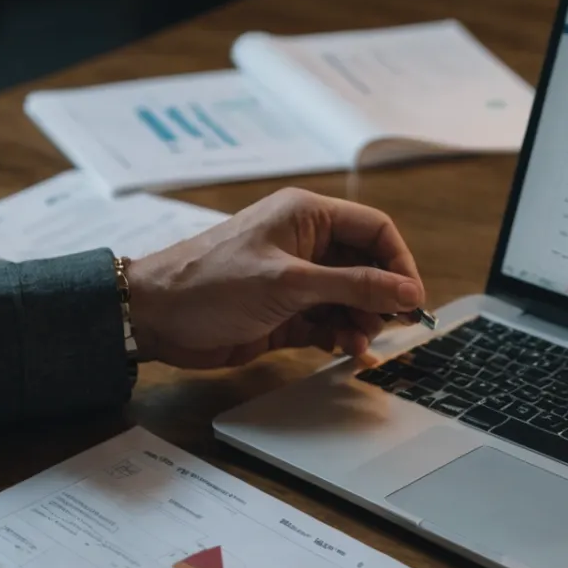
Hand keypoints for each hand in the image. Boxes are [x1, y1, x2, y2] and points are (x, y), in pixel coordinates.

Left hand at [124, 188, 424, 368]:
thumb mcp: (290, 283)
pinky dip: (341, 336)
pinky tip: (345, 350)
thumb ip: (353, 286)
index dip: (399, 262)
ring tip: (360, 343)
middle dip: (382, 297)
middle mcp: (306, 244)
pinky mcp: (285, 313)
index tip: (412, 299)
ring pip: (350, 298)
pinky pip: (328, 322)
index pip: (375, 230)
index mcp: (307, 217)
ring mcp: (296, 280)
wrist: (155, 318)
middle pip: (367, 266)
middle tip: (390, 326)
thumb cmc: (212, 283)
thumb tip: (407, 291)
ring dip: (362, 321)